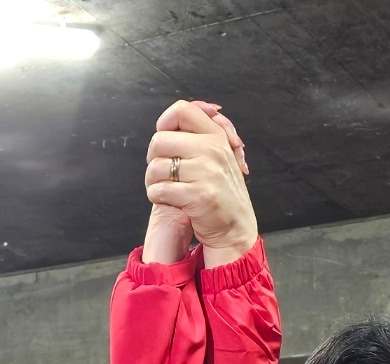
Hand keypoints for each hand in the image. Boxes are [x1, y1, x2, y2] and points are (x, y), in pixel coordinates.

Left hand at [144, 100, 256, 267]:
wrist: (236, 228)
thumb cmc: (221, 192)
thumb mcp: (220, 155)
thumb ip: (203, 133)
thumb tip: (191, 109)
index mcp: (216, 136)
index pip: (182, 110)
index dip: (164, 124)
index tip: (166, 144)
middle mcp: (212, 149)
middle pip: (159, 140)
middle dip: (153, 159)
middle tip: (163, 173)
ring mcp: (206, 172)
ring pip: (156, 167)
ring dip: (153, 181)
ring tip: (165, 188)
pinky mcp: (198, 196)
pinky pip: (159, 190)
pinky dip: (157, 197)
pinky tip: (169, 201)